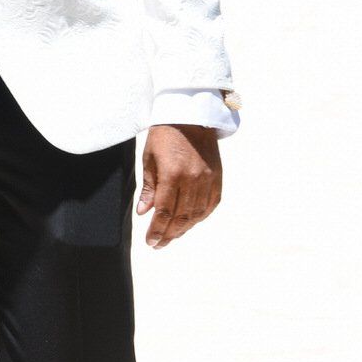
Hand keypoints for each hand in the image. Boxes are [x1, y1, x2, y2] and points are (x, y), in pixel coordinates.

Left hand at [137, 125, 221, 247]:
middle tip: (159, 244)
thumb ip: (149, 188)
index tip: (151, 242)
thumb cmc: (164, 136)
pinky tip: (190, 223)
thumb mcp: (149, 160)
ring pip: (197, 214)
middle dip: (169, 234)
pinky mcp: (217, 177)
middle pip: (181, 216)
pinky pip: (210, 204)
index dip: (157, 230)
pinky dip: (200, 217)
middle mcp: (193, 179)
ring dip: (184, 228)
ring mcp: (208, 179)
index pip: (164, 211)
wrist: (191, 117)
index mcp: (173, 174)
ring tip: (172, 236)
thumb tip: (144, 212)